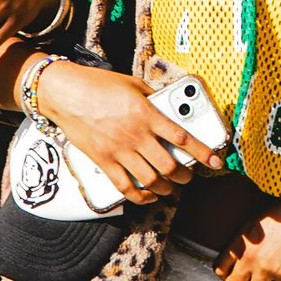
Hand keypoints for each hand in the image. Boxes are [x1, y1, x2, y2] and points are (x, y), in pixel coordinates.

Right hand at [33, 60, 227, 201]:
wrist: (65, 93)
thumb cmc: (98, 85)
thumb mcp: (132, 84)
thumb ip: (153, 97)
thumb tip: (167, 105)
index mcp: (147, 114)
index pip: (182, 137)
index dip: (202, 152)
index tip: (215, 161)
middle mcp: (136, 135)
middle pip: (169, 165)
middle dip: (185, 175)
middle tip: (188, 176)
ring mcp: (119, 151)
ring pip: (151, 180)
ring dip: (166, 188)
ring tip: (171, 187)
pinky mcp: (103, 161)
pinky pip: (125, 187)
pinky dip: (140, 196)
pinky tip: (148, 196)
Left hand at [214, 204, 280, 280]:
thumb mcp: (254, 223)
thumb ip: (243, 243)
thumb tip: (239, 261)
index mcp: (239, 244)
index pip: (219, 270)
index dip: (228, 273)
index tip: (236, 272)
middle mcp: (249, 259)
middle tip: (252, 280)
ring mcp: (267, 269)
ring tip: (272, 277)